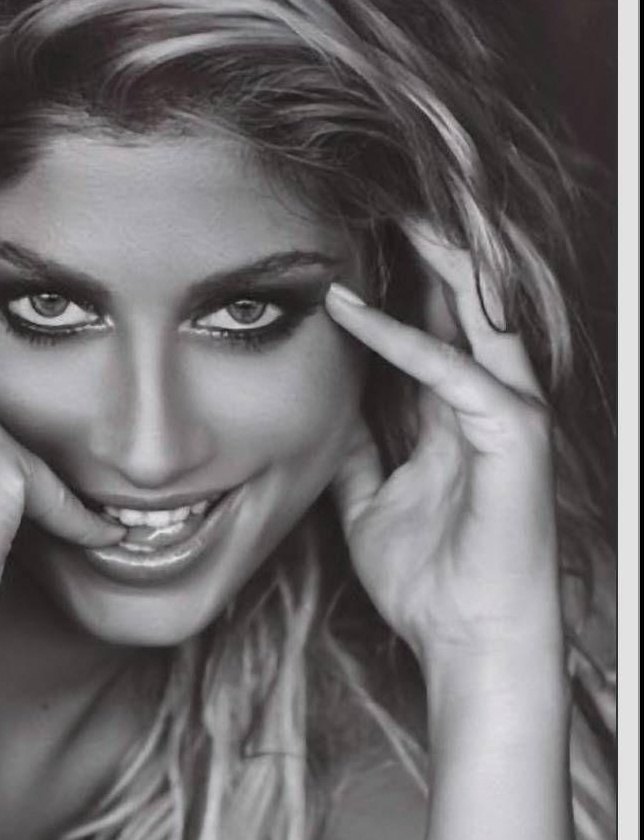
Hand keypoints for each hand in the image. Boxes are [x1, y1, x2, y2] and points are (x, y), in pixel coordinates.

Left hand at [325, 219, 564, 683]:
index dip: (394, 287)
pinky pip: (454, 375)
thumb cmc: (429, 582)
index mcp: (458, 418)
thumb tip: (326, 409)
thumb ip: (356, 452)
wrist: (470, 640)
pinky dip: (404, 341)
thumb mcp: (370, 504)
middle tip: (375, 199)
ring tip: (388, 213)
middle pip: (463, 307)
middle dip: (426, 252)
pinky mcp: (513, 435)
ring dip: (433, 263)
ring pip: (477, 316)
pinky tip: (355, 312)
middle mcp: (488, 404)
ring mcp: (507, 415)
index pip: (431, 331)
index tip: (345, 247)